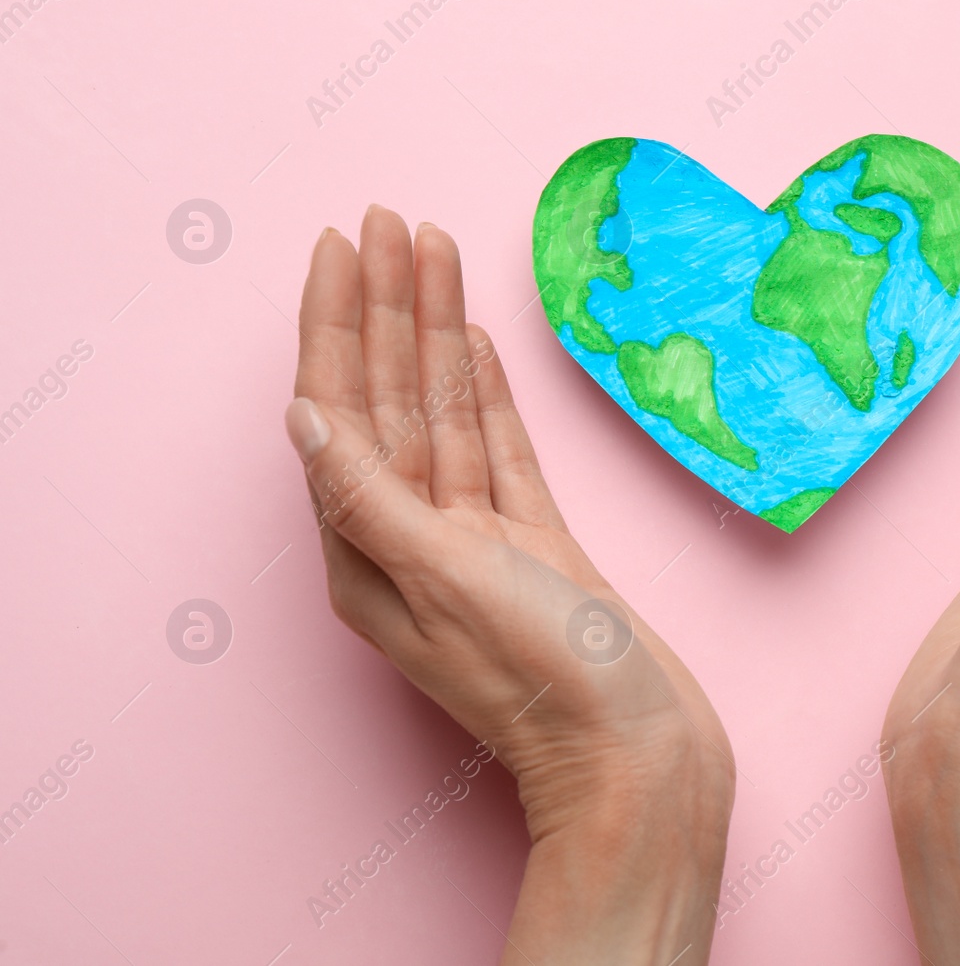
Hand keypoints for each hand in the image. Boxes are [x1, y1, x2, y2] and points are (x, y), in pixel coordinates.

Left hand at [285, 206, 733, 965]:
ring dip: (436, 330)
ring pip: (445, 411)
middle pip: (388, 396)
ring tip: (435, 247)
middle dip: (387, 306)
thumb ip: (369, 493)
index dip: (337, 321)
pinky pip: (497, 448)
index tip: (342, 243)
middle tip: (389, 219)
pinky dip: (484, 391)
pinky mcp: (536, 543)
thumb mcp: (444, 578)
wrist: (640, 755)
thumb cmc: (543, 678)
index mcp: (367, 551)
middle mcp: (411, 539)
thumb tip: (303, 410)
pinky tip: (477, 341)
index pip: (339, 408)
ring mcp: (477, 540)